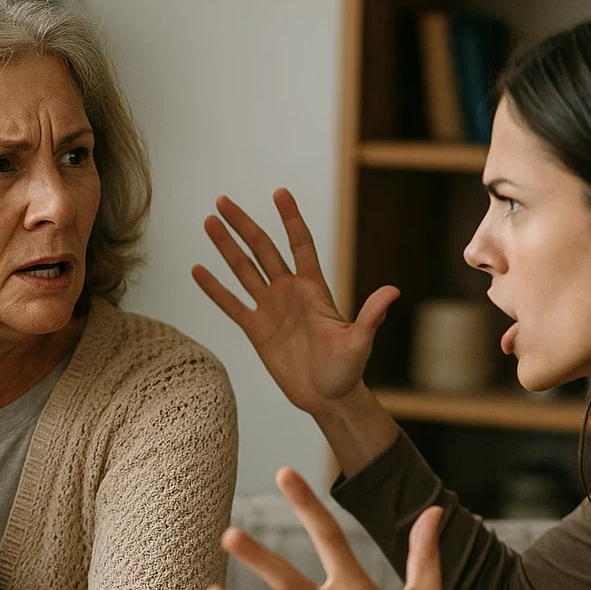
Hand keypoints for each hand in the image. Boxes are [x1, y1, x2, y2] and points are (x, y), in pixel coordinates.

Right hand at [191, 188, 399, 416]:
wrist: (327, 397)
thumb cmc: (348, 370)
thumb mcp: (360, 342)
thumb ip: (371, 315)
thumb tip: (393, 291)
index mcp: (314, 289)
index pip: (300, 244)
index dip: (290, 219)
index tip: (278, 192)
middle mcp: (290, 292)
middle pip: (263, 249)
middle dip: (243, 225)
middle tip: (223, 201)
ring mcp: (271, 309)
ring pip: (243, 270)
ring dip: (225, 247)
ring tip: (208, 222)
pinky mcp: (256, 330)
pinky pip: (231, 305)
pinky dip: (214, 288)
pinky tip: (198, 270)